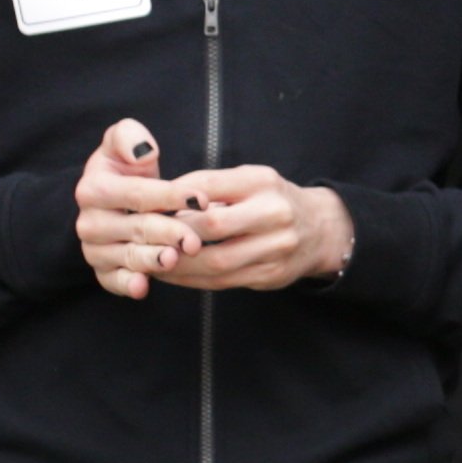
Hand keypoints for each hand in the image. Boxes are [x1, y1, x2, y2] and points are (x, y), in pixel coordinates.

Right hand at [74, 119, 189, 298]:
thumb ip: (128, 138)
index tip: (201, 199)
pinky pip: (113, 281)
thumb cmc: (126, 170)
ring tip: (174, 259)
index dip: (170, 195)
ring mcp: (95, 249)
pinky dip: (127, 284)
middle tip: (195, 240)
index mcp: (93, 189)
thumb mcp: (123, 143)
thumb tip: (141, 150)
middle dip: (168, 232)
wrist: (116, 202)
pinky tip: (143, 286)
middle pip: (136, 228)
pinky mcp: (102, 271)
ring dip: (152, 260)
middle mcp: (89, 222)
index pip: (136, 193)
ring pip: (128, 256)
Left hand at [154, 166, 352, 292]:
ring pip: (215, 261)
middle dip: (171, 234)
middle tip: (140, 237)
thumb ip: (210, 187)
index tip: (144, 204)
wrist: (320, 230)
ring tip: (149, 261)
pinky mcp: (271, 275)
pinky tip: (173, 275)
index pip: (207, 185)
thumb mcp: (248, 180)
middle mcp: (274, 213)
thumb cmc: (271, 200)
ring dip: (177, 264)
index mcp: (262, 182)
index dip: (172, 196)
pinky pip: (223, 282)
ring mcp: (276, 248)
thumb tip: (159, 197)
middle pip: (211, 227)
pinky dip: (192, 280)